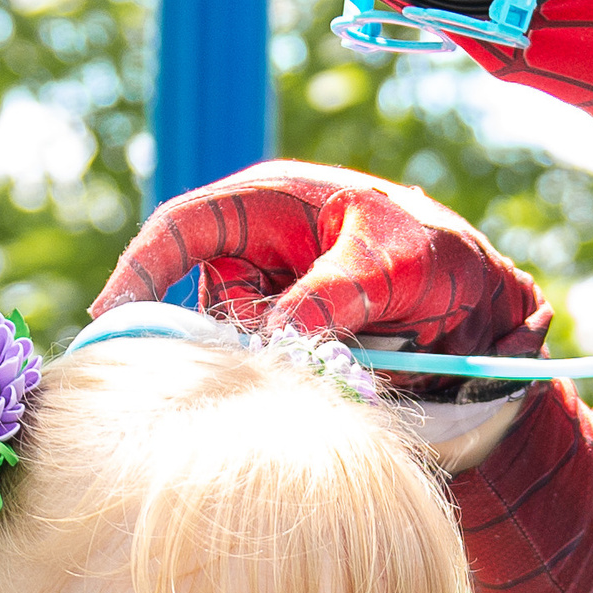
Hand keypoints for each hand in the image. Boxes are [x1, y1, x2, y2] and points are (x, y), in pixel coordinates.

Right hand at [92, 164, 552, 381]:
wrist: (481, 300)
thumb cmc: (433, 253)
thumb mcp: (388, 266)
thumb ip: (331, 295)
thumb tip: (274, 337)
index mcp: (267, 201)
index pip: (183, 228)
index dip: (141, 269)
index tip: (111, 318)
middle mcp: (256, 250)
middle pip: (202, 301)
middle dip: (219, 342)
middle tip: (244, 374)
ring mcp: (268, 298)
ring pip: (236, 345)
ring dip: (267, 368)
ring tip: (329, 369)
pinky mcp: (286, 342)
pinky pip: (267, 369)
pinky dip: (285, 384)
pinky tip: (321, 390)